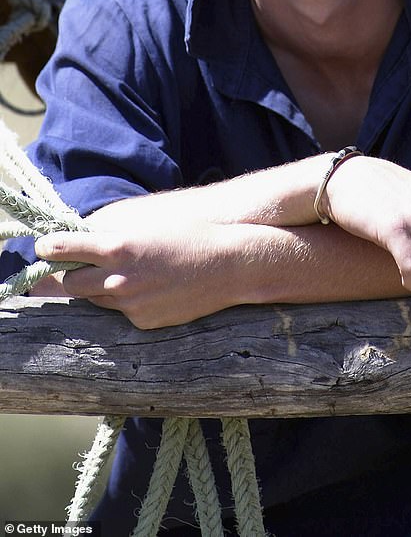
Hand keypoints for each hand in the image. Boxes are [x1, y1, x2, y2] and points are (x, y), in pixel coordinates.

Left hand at [33, 196, 256, 328]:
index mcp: (118, 248)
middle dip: (66, 276)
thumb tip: (88, 240)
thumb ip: (115, 236)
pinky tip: (148, 290)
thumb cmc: (193, 236)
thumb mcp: (149, 227)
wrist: (230, 266)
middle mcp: (118, 279)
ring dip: (96, 289)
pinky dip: (126, 303)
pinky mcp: (143, 321)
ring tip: (117, 277)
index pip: (65, 249)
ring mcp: (130, 304)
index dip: (48, 249)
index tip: (43, 248)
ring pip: (95, 300)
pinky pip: (122, 313)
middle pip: (70, 284)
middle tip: (67, 271)